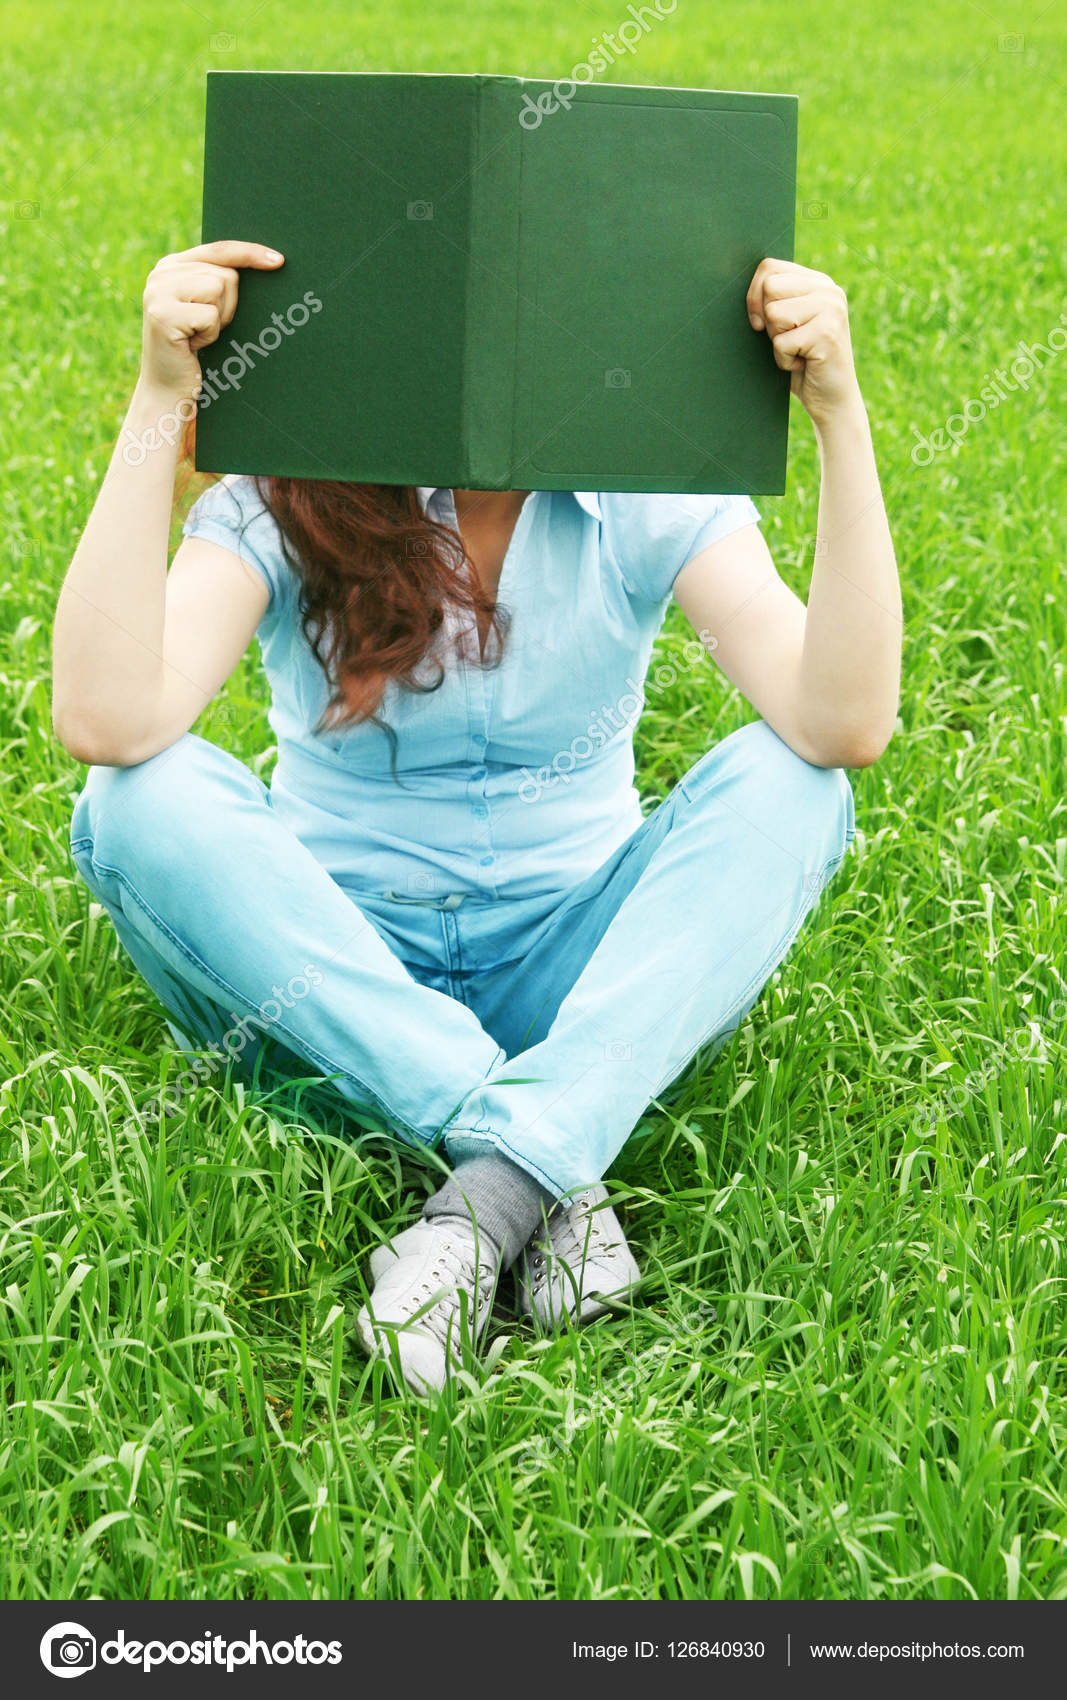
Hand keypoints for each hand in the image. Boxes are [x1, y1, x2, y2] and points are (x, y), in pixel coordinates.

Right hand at [139, 240, 284, 401]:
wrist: (167, 389)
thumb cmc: (194, 350)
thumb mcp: (204, 307)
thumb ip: (216, 280)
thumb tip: (267, 260)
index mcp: (171, 265)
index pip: (219, 249)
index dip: (249, 253)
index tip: (278, 260)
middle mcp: (161, 273)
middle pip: (226, 274)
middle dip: (227, 306)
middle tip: (204, 328)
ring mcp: (158, 292)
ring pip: (219, 289)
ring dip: (218, 320)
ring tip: (197, 335)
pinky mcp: (163, 314)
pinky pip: (211, 315)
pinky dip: (210, 335)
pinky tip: (192, 345)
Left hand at [746, 258, 860, 428]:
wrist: (832, 400)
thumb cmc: (802, 362)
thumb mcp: (788, 324)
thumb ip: (775, 300)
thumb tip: (732, 282)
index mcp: (818, 282)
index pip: (769, 267)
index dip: (753, 295)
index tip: (758, 323)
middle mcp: (829, 290)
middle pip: (769, 287)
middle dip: (768, 320)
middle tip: (789, 339)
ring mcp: (831, 310)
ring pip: (774, 314)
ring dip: (777, 342)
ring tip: (798, 352)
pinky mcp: (827, 334)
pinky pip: (780, 343)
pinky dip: (784, 361)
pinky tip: (803, 365)